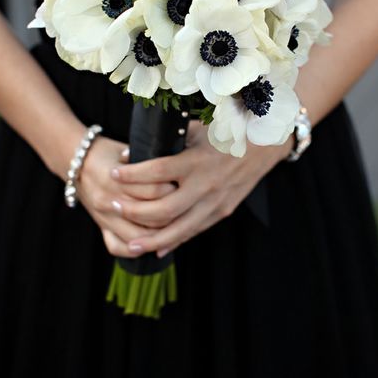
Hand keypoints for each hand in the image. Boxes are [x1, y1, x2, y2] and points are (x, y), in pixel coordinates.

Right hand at [76, 135, 174, 257]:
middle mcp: (109, 200)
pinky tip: (152, 243)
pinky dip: (136, 248)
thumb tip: (178, 167)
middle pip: (149, 215)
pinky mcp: (101, 226)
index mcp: (117, 178)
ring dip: (158, 234)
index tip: (183, 184)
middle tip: (185, 206)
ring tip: (175, 225)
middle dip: (172, 213)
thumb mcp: (128, 151)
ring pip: (138, 235)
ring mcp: (104, 216)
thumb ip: (149, 161)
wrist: (77, 162)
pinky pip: (118, 247)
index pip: (154, 190)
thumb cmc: (108, 153)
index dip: (173, 189)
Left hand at [110, 121, 292, 256]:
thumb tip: (130, 153)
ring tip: (129, 244)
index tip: (113, 173)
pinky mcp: (222, 211)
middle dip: (135, 211)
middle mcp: (205, 184)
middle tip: (114, 206)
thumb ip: (166, 140)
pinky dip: (174, 241)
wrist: (263, 145)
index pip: (158, 171)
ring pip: (179, 229)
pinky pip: (194, 231)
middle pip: (164, 208)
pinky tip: (156, 248)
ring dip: (151, 239)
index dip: (133, 175)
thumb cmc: (224, 132)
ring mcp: (215, 202)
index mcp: (197, 160)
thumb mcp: (195, 129)